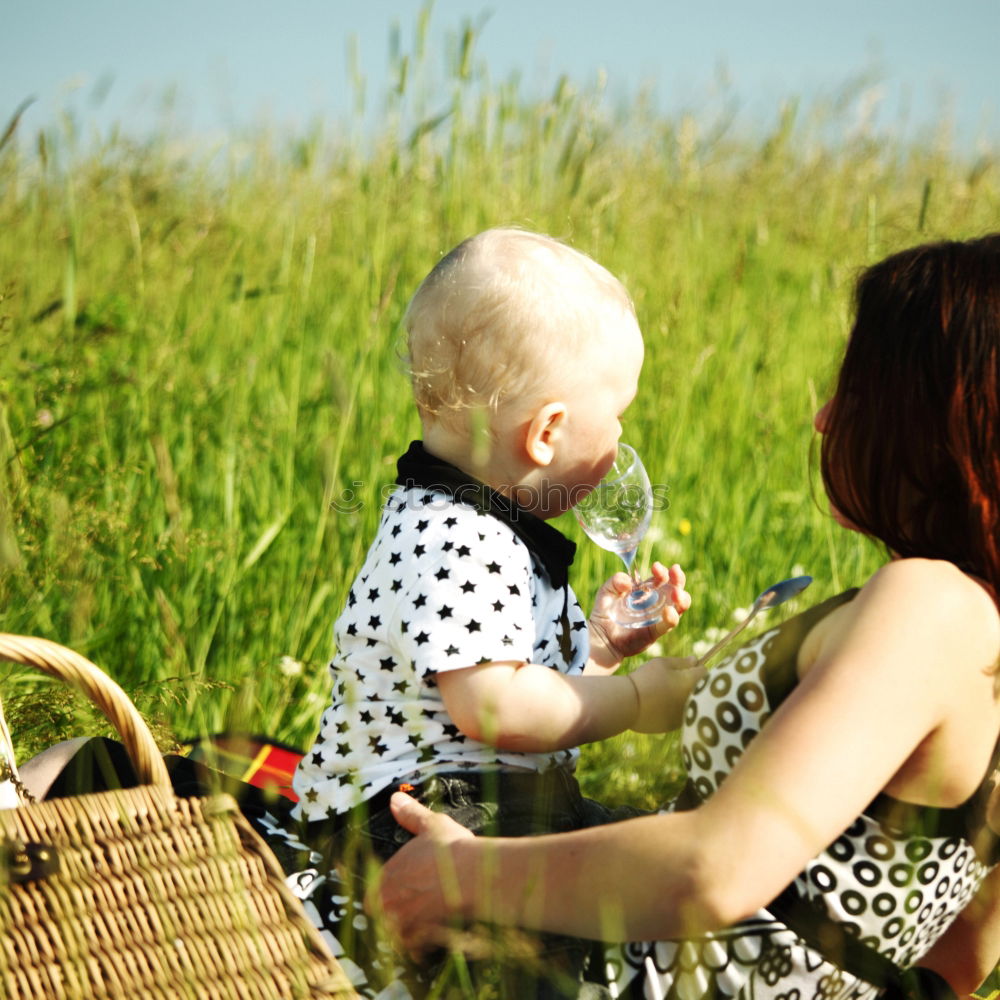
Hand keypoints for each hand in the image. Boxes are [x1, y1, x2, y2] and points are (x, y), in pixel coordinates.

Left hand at [366, 792, 475, 956]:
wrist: (474, 876)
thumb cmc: (453, 849)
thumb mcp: (431, 825)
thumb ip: (410, 815)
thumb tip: (395, 800)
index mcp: (386, 876)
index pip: (372, 896)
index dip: (386, 897)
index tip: (401, 896)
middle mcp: (389, 902)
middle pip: (381, 919)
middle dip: (393, 919)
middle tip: (413, 914)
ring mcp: (403, 923)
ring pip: (396, 937)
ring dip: (406, 936)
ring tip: (423, 929)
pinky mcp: (420, 940)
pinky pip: (414, 952)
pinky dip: (422, 950)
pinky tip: (433, 943)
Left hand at [589, 562, 690, 671]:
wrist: (600, 636)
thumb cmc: (605, 612)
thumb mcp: (607, 591)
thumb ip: (616, 581)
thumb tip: (629, 582)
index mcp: (648, 590)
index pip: (662, 577)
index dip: (662, 571)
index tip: (656, 566)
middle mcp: (657, 602)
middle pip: (676, 588)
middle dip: (678, 579)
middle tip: (675, 572)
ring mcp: (659, 616)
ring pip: (680, 606)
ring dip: (682, 597)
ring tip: (676, 593)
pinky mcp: (656, 631)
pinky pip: (670, 624)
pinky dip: (672, 617)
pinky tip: (668, 611)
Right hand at [628, 655, 704, 731]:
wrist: (629, 704)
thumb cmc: (646, 679)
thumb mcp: (662, 664)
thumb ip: (682, 662)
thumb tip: (695, 660)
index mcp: (692, 682)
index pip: (704, 671)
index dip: (694, 668)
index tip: (682, 668)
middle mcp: (693, 701)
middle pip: (698, 689)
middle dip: (689, 684)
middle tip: (669, 681)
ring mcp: (685, 715)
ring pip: (689, 703)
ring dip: (681, 698)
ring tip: (661, 693)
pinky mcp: (674, 726)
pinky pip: (678, 715)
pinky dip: (672, 710)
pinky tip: (656, 706)